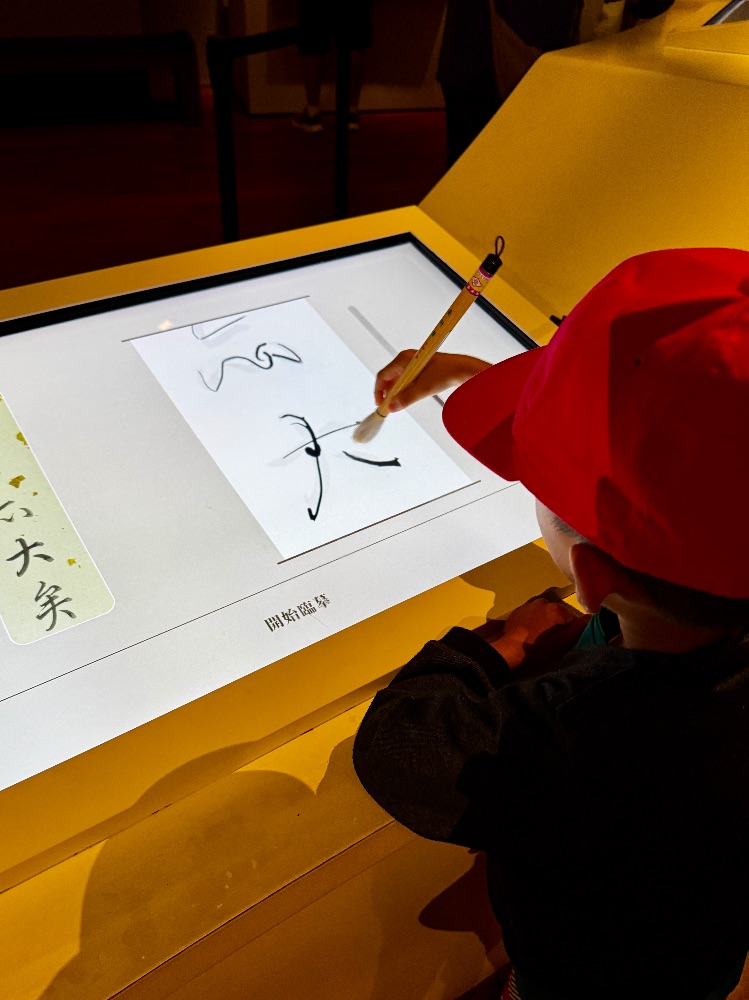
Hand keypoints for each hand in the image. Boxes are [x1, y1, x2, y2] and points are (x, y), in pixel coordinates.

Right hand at [374, 351, 490, 411]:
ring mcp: (413, 362)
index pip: (383, 376)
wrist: (464, 369)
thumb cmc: (445, 373)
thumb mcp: (423, 389)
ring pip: (398, 379)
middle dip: (387, 393)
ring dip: (396, 392)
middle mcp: (406, 358)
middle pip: (389, 377)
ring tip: (398, 404)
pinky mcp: (420, 367)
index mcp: (403, 359)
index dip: (379, 392)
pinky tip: (408, 397)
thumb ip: (405, 399)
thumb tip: (392, 407)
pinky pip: (406, 379)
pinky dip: (404, 389)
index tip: (380, 405)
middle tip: (389, 406)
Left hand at [486, 597, 589, 670]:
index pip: (573, 619)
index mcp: (557, 609)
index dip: (571, 632)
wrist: (509, 653)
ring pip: (545, 615)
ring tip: (538, 640)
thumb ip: (579, 628)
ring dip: (545, 624)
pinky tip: (528, 636)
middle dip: (557, 627)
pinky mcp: (517, 611)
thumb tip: (592, 617)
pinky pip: (531, 616)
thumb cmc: (539, 651)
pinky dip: (533, 624)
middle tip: (551, 644)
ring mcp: (528, 605)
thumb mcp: (563, 644)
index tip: (564, 644)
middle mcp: (543, 602)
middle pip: (558, 615)